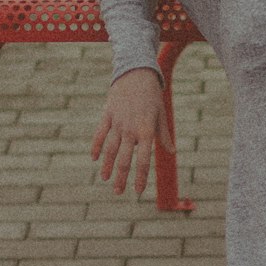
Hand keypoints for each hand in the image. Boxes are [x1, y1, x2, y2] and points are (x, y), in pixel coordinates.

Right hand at [91, 67, 174, 195]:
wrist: (137, 72)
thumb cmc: (152, 95)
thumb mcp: (161, 114)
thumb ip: (164, 134)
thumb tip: (172, 152)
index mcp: (146, 130)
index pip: (143, 160)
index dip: (140, 177)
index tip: (138, 191)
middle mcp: (131, 129)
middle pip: (124, 159)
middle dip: (121, 178)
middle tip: (119, 192)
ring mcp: (117, 122)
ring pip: (110, 149)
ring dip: (106, 166)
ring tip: (105, 179)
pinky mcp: (107, 115)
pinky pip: (100, 134)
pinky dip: (95, 146)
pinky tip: (94, 158)